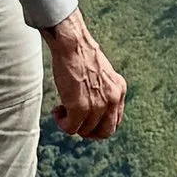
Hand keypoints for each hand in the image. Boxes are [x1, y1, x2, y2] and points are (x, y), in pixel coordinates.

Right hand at [44, 8, 126, 140]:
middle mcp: (113, 99)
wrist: (72, 44)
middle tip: (74, 122)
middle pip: (104, 132)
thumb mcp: (103, 75)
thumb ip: (103, 93)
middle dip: (88, 132)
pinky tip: (57, 110)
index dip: (99, 125)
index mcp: (119, 90)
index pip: (114, 121)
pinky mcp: (80, 107)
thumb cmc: (82, 56)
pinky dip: (62, 123)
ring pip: (84, 131)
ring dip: (71, 124)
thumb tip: (94, 114)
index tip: (86, 120)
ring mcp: (98, 105)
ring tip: (62, 109)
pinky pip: (71, 128)